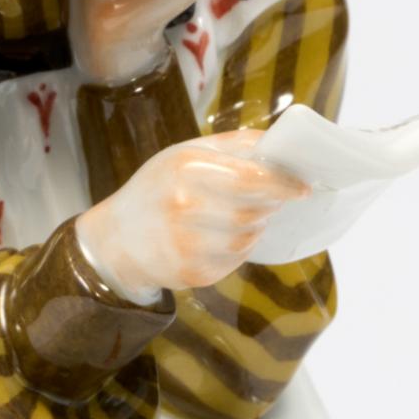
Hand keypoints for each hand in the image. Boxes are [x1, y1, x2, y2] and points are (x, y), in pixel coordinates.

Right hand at [76, 133, 310, 296]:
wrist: (115, 240)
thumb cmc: (157, 189)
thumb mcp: (186, 154)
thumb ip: (236, 146)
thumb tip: (282, 145)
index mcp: (186, 169)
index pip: (250, 179)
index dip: (283, 184)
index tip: (302, 187)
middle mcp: (184, 207)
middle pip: (253, 211)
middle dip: (269, 205)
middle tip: (268, 199)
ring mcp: (187, 244)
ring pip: (248, 239)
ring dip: (253, 228)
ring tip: (234, 217)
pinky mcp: (191, 273)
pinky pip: (235, 261)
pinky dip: (236, 249)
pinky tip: (217, 238)